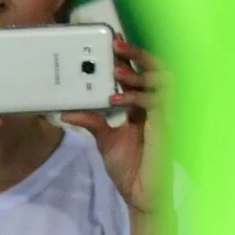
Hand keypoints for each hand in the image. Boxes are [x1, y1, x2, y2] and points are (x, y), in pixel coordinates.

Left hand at [65, 39, 162, 215]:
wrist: (140, 193)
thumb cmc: (129, 166)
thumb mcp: (104, 140)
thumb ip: (91, 121)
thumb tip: (67, 110)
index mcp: (143, 106)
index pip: (139, 74)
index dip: (129, 56)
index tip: (113, 40)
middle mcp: (156, 105)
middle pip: (155, 69)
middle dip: (137, 54)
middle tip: (116, 43)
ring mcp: (165, 114)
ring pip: (162, 80)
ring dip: (138, 71)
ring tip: (115, 68)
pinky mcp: (167, 125)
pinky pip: (156, 102)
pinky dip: (135, 97)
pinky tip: (114, 98)